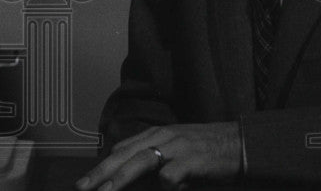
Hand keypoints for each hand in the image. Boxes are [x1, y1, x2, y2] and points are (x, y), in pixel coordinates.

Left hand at [76, 122, 241, 190]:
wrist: (238, 142)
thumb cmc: (204, 148)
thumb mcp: (174, 146)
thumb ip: (153, 156)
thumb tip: (128, 173)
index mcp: (155, 134)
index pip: (121, 149)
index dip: (102, 165)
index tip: (86, 181)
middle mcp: (161, 137)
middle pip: (124, 154)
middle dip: (101, 172)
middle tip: (82, 187)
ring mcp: (176, 147)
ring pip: (140, 161)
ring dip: (120, 178)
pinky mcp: (191, 160)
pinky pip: (170, 176)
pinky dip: (164, 187)